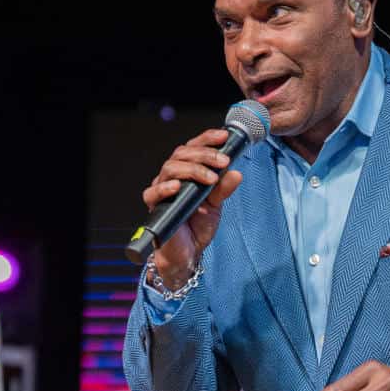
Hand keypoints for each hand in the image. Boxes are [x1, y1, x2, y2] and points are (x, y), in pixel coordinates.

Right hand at [142, 130, 244, 286]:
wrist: (188, 253)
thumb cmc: (197, 226)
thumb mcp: (216, 205)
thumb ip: (224, 189)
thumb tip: (236, 174)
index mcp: (187, 172)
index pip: (193, 148)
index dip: (207, 139)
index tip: (224, 137)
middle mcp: (173, 177)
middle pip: (181, 154)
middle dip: (205, 154)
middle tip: (223, 162)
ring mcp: (162, 190)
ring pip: (170, 168)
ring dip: (192, 169)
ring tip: (210, 178)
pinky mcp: (155, 206)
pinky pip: (153, 192)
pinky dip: (165, 187)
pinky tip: (178, 187)